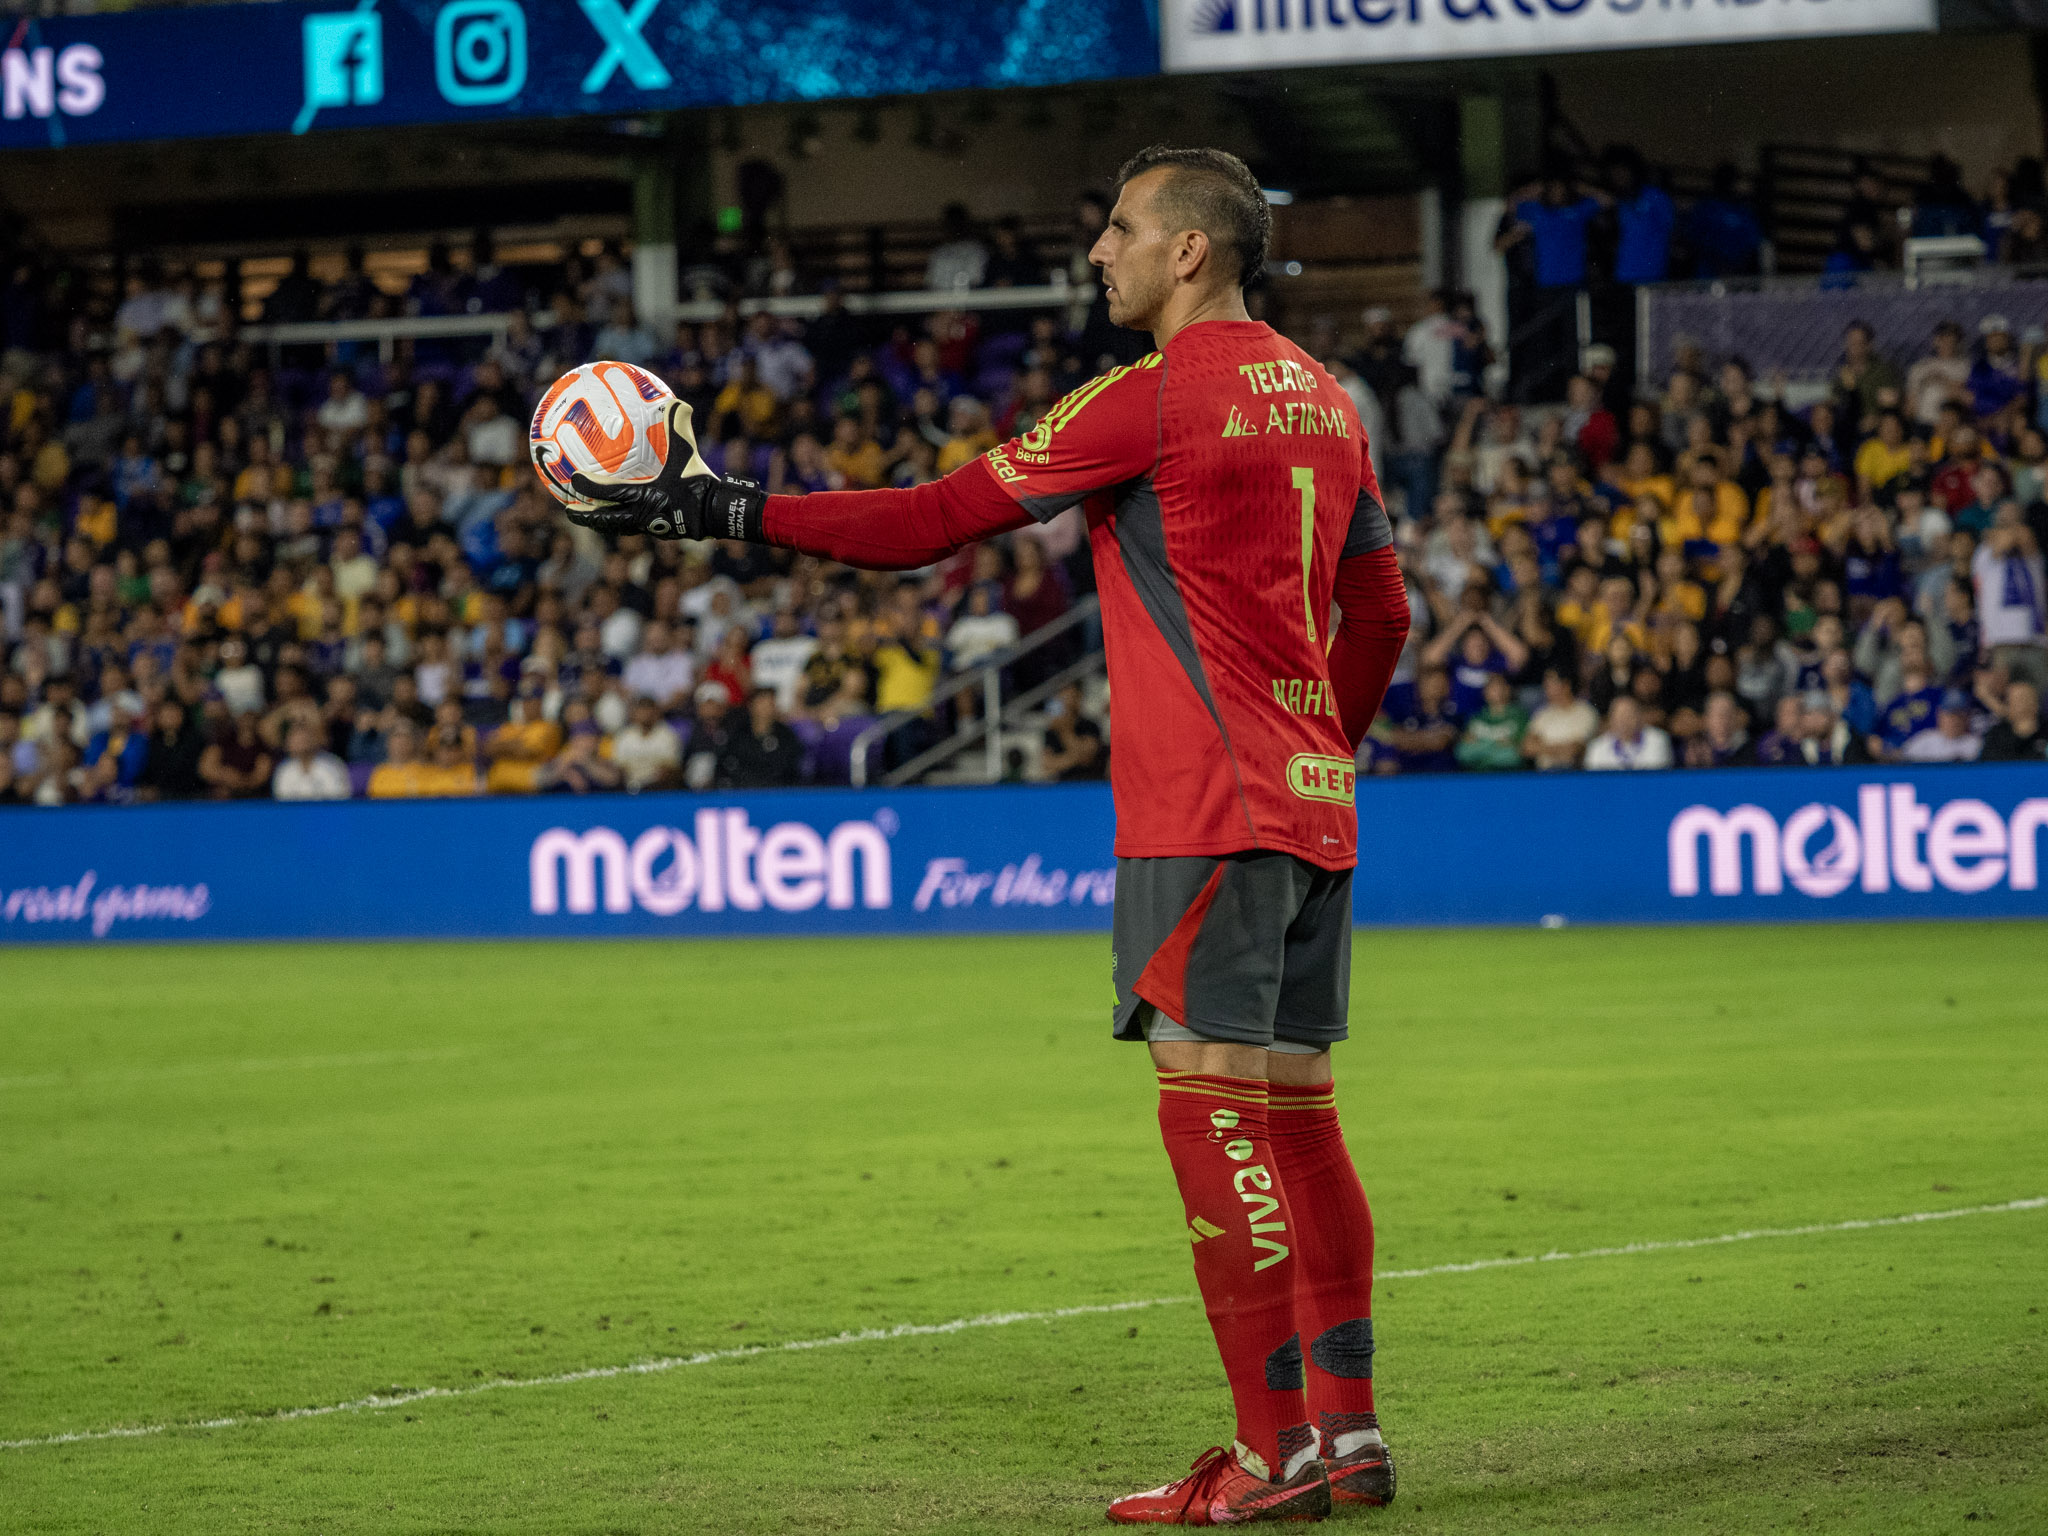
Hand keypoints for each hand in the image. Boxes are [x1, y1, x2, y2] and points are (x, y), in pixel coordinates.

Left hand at [562, 399, 765, 541]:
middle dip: (585, 515)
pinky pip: (634, 526)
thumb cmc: (700, 482)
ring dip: (601, 522)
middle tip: (568, 509)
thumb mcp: (689, 452)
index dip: (587, 485)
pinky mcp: (660, 531)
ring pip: (618, 526)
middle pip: (605, 518)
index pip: (607, 490)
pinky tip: (624, 513)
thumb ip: (679, 426)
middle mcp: (641, 515)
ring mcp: (650, 526)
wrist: (718, 514)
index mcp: (643, 496)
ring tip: (589, 517)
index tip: (572, 478)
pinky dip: (622, 521)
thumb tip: (676, 401)